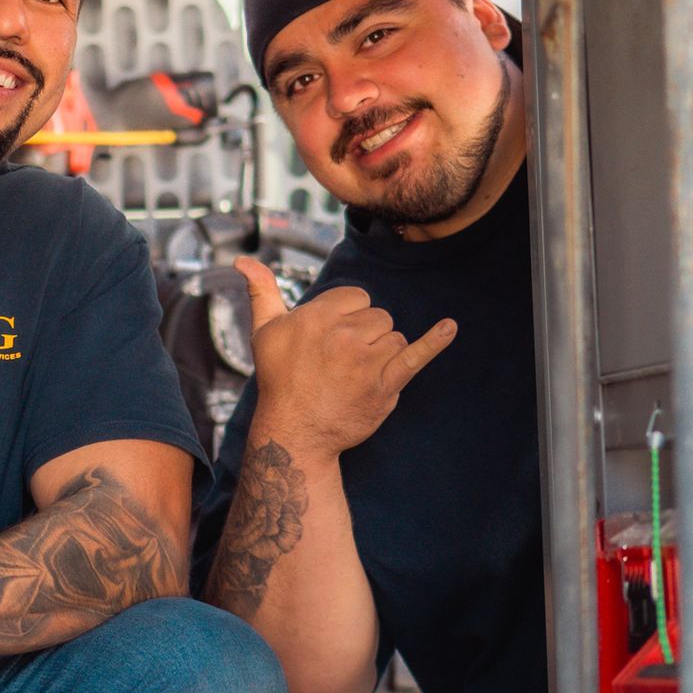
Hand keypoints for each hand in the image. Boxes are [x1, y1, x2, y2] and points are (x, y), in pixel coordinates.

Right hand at [235, 256, 455, 460]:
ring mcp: (367, 360)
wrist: (295, 433)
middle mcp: (344, 334)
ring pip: (394, 337)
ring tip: (356, 375)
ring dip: (383, 353)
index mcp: (318, 316)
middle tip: (341, 362)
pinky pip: (416, 355)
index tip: (333, 339)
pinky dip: (435, 341)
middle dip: (366, 335)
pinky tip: (450, 327)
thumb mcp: (265, 331)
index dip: (348, 316)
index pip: (357, 297)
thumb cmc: (280, 380)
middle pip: (378, 316)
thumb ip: (262, 291)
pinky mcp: (385, 385)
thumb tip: (242, 259)